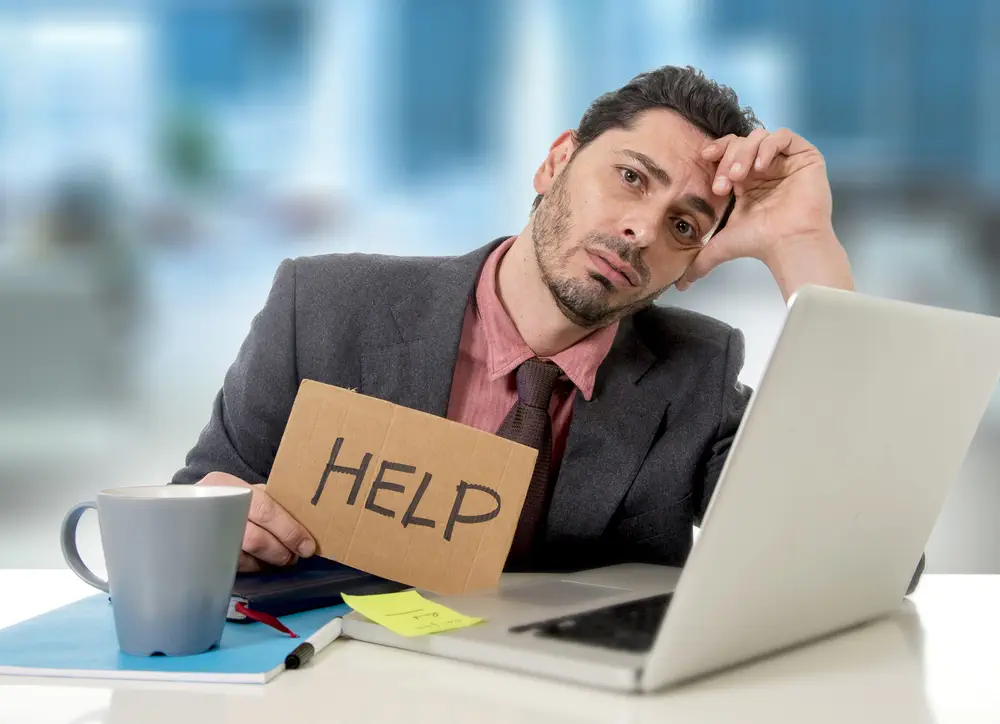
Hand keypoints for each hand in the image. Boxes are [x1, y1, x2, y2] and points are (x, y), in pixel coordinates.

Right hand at [196, 472, 315, 572]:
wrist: (192, 504)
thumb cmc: (233, 495)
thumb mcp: (251, 489)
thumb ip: (273, 501)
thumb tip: (307, 522)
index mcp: (228, 485)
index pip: (265, 510)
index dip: (289, 530)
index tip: (306, 545)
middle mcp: (213, 508)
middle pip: (254, 538)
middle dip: (280, 551)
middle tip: (294, 556)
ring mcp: (204, 532)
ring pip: (244, 557)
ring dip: (268, 562)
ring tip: (283, 559)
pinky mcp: (203, 552)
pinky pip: (233, 565)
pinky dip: (253, 566)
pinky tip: (263, 562)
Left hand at [675, 128, 851, 300]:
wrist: (788, 244)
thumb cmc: (760, 243)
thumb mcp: (721, 246)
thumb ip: (699, 260)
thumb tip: (680, 285)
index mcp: (745, 180)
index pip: (727, 152)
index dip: (716, 151)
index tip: (704, 159)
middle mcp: (765, 168)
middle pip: (741, 143)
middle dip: (727, 158)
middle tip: (723, 183)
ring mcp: (785, 161)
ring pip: (759, 137)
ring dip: (744, 152)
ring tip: (739, 176)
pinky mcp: (804, 156)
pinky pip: (784, 136)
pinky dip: (769, 146)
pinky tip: (760, 167)